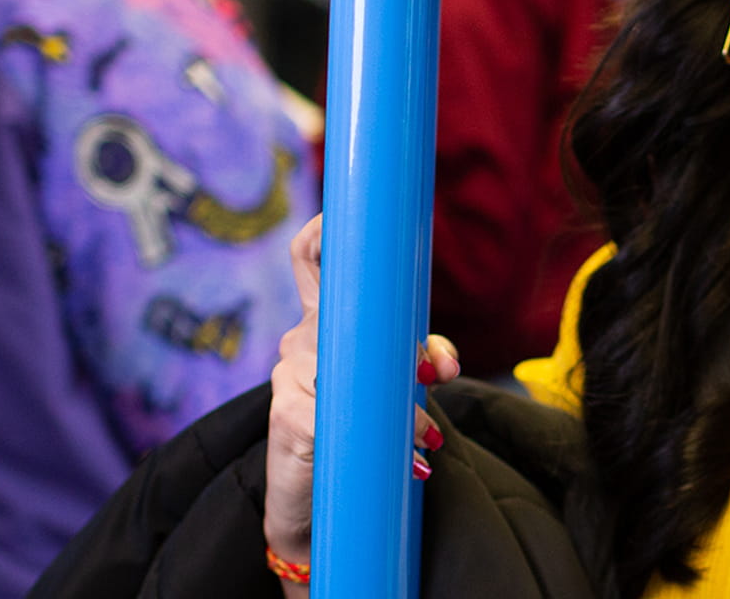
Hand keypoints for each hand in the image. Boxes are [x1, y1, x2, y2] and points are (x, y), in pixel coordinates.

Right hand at [261, 215, 462, 592]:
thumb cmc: (351, 437)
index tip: (346, 221)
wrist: (310, 509)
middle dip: (396, 340)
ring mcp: (286, 377)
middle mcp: (297, 343)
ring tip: (426, 438)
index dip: (322, 233)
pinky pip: (342, 412)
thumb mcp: (390, 391)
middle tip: (433, 376)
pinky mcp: (289, 417)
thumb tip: (443, 366)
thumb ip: (418, 362)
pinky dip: (387, 437)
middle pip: (340, 304)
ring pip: (355, 363)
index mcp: (320, 325)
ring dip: (406, 406)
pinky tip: (408, 461)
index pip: (309, 261)